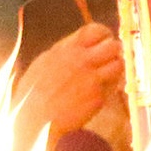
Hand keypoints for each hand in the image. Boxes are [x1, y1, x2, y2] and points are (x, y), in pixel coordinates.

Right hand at [13, 22, 123, 150]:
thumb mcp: (41, 64)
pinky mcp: (98, 96)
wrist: (35, 120)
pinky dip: (109, 88)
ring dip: (115, 69)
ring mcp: (91, 78)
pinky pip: (113, 86)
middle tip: (108, 60)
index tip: (103, 41)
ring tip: (107, 76)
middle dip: (113, 51)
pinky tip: (97, 93)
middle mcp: (80, 60)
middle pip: (112, 45)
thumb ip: (60, 54)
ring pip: (119, 64)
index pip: (94, 30)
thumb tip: (72, 48)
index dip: (103, 34)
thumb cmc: (32, 94)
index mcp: (64, 49)